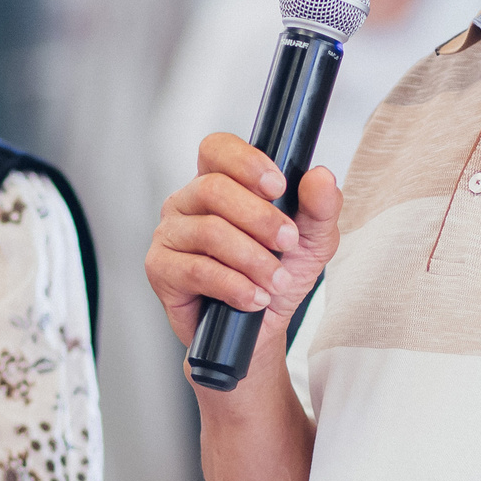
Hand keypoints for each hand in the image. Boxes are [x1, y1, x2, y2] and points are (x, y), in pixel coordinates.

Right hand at [146, 132, 341, 353]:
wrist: (258, 331)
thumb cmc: (276, 277)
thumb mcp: (312, 241)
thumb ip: (320, 206)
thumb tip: (320, 177)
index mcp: (217, 182)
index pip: (217, 148)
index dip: (246, 162)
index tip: (278, 188)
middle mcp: (187, 202)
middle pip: (214, 189)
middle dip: (260, 218)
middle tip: (288, 243)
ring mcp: (169, 234)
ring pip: (209, 231)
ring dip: (253, 259)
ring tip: (275, 281)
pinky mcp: (160, 269)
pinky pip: (197, 270)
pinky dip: (234, 285)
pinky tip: (254, 297)